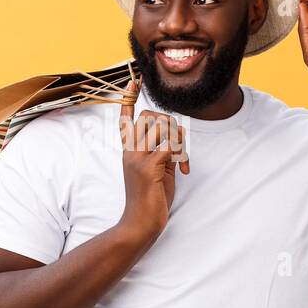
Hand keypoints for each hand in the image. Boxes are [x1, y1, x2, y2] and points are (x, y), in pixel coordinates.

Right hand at [116, 78, 188, 242]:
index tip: (132, 81)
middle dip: (172, 126)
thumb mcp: (158, 171)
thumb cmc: (151, 200)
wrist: (140, 225)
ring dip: (179, 140)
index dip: (128, 99)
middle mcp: (130, 151)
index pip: (125, 119)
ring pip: (161, 127)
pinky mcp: (148, 168)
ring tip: (182, 162)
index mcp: (129, 151)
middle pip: (151, 117)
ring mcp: (137, 158)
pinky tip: (182, 171)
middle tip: (180, 150)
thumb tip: (173, 137)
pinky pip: (170, 146)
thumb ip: (162, 152)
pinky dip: (181, 155)